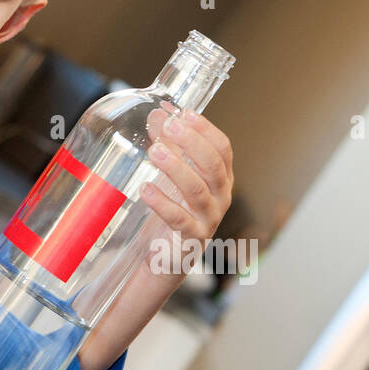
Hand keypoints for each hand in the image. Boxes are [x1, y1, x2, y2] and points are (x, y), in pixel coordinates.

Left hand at [140, 107, 233, 247]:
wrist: (167, 256)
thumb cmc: (173, 211)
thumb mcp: (171, 175)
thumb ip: (168, 145)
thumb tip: (158, 114)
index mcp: (220, 178)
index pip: (222, 149)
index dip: (205, 129)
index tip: (185, 113)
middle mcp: (220, 197)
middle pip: (213, 166)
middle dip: (193, 143)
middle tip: (170, 126)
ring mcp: (208, 219)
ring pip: (197, 190)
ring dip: (176, 168)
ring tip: (155, 152)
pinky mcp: (191, 238)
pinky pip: (179, 219)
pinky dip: (162, 203)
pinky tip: (146, 189)